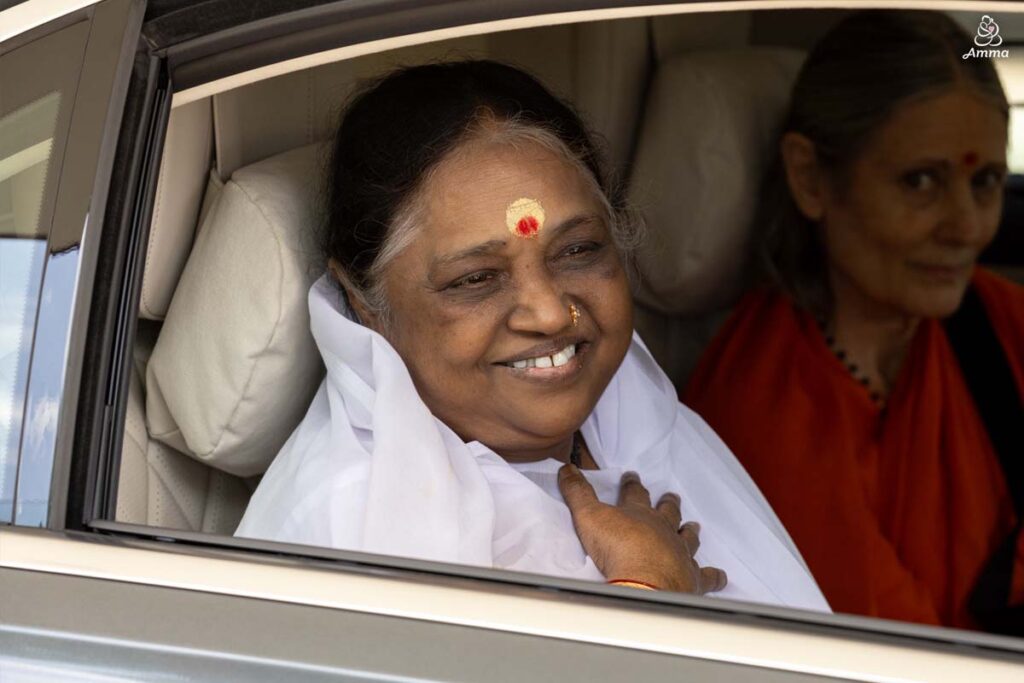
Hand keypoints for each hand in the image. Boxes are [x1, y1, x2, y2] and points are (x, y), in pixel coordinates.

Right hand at [557, 465, 726, 593]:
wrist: (644, 582)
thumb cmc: (617, 549)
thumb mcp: (588, 516)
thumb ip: (578, 493)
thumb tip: (567, 468)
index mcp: (639, 514)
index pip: (635, 493)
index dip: (632, 484)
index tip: (632, 476)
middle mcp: (663, 530)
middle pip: (668, 512)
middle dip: (668, 503)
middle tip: (672, 496)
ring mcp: (680, 553)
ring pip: (688, 538)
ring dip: (690, 531)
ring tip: (694, 526)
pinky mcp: (691, 578)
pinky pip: (706, 575)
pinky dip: (714, 576)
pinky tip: (720, 575)